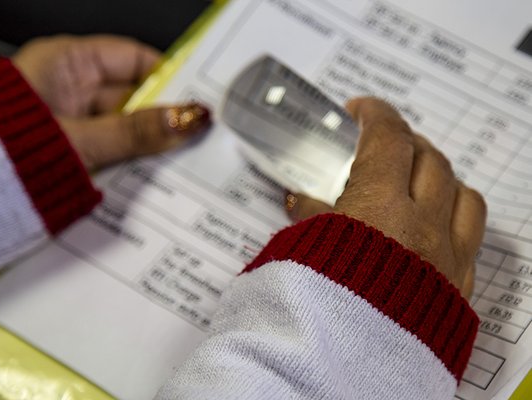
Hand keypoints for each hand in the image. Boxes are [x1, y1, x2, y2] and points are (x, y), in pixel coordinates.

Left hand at [13, 35, 209, 169]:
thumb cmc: (5, 154)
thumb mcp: (80, 140)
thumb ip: (135, 131)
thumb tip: (186, 118)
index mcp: (66, 63)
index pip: (133, 58)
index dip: (168, 75)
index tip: (198, 96)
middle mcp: (71, 86)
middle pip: (133, 95)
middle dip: (164, 117)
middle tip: (197, 135)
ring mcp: (72, 117)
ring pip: (125, 124)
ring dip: (149, 142)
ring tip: (179, 156)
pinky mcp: (73, 146)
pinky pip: (113, 146)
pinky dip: (131, 159)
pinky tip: (152, 171)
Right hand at [286, 97, 485, 297]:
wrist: (333, 372)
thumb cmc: (309, 310)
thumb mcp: (296, 250)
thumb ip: (305, 218)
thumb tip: (301, 200)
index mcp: (378, 209)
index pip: (388, 138)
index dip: (375, 114)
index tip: (362, 110)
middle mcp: (421, 228)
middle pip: (430, 159)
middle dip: (406, 142)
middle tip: (384, 144)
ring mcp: (446, 261)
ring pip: (465, 196)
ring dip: (442, 177)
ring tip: (419, 180)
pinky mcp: (455, 293)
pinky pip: (470, 241)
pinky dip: (452, 221)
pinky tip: (432, 228)